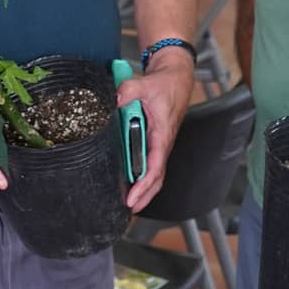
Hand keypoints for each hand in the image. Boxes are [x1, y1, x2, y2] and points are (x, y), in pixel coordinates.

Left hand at [120, 57, 193, 209]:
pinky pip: (149, 163)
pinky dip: (141, 177)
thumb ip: (126, 92)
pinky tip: (129, 182)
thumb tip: (112, 102)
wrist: (176, 78)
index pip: (154, 167)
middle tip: (128, 209)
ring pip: (154, 173)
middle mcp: (162, 143)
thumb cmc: (165, 85)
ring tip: (128, 203)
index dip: (143, 186)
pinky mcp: (155, 141)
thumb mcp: (143, 85)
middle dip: (144, 196)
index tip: (132, 198)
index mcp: (161, 135)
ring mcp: (159, 144)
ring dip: (143, 190)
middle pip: (156, 178)